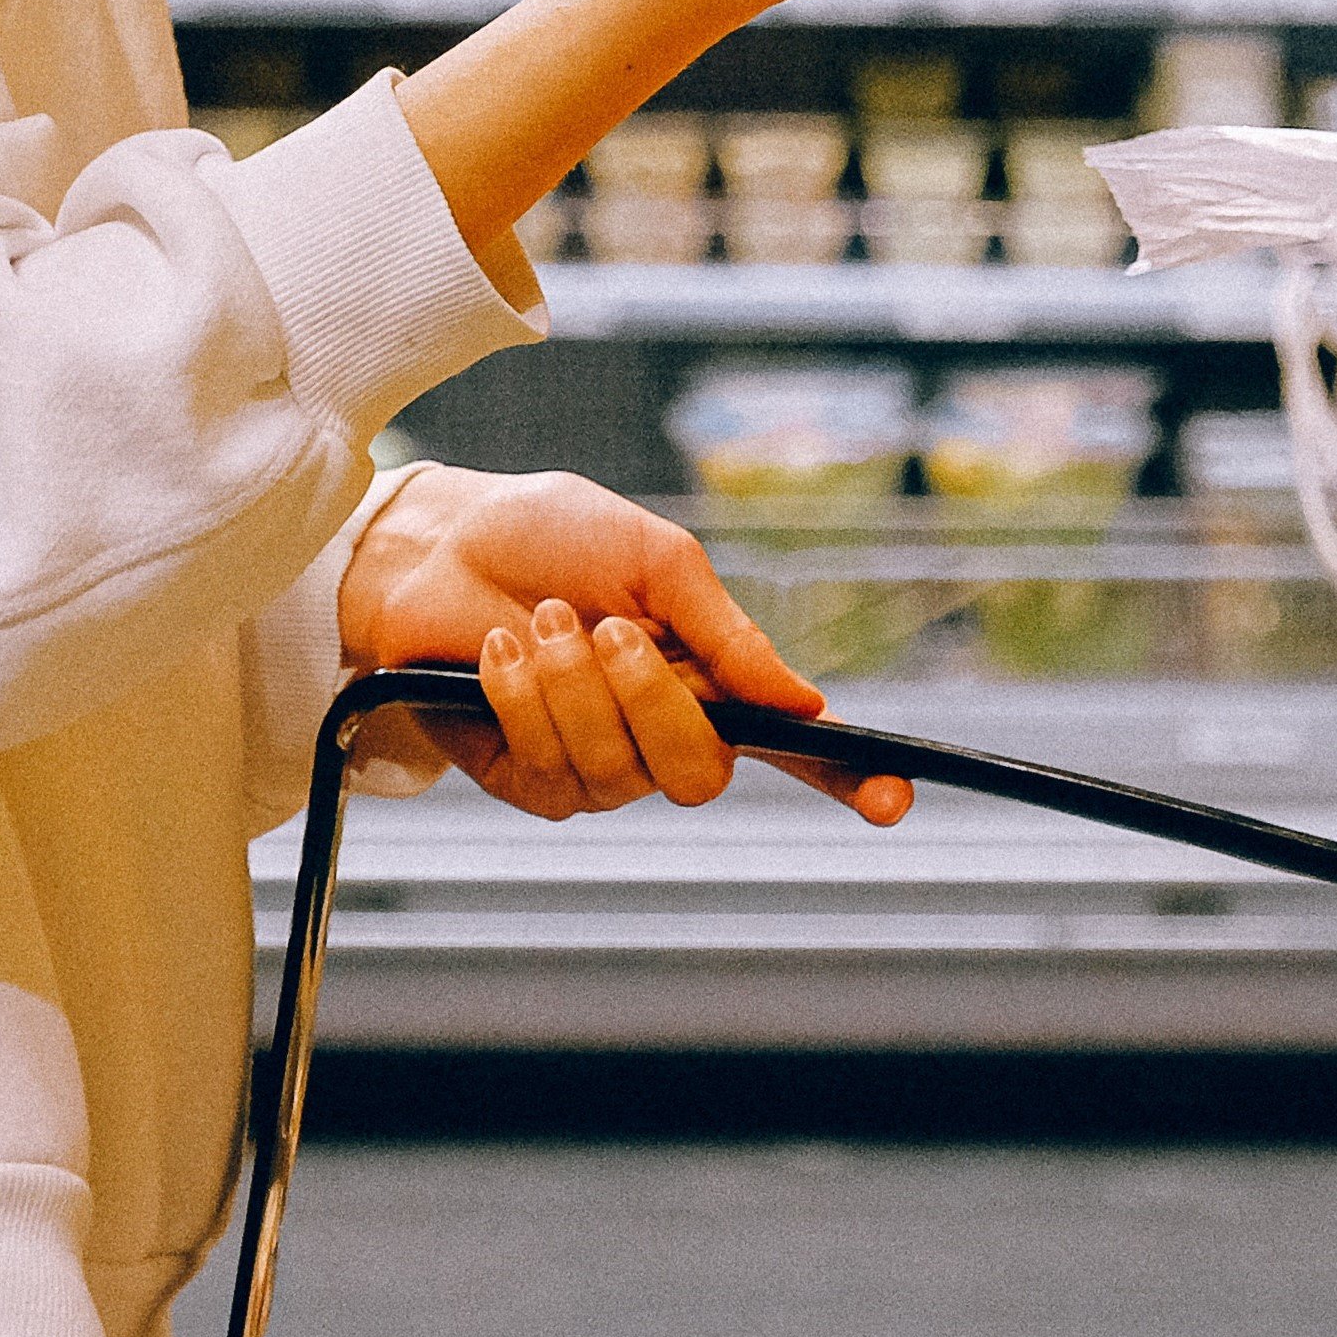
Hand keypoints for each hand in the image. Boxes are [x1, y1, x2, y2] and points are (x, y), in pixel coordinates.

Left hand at [333, 464, 913, 823]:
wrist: (440, 543)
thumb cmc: (549, 538)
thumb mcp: (655, 561)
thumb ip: (727, 633)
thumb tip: (805, 701)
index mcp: (709, 679)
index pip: (794, 747)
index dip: (851, 778)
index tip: (896, 799)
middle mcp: (662, 733)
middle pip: (702, 773)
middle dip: (653, 702)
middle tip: (609, 629)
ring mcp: (597, 766)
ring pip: (619, 772)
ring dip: (573, 687)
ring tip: (541, 621)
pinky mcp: (528, 780)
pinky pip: (551, 770)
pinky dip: (525, 699)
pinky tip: (500, 651)